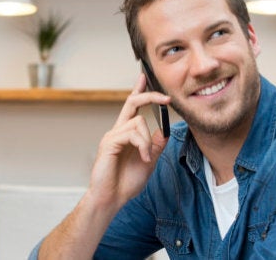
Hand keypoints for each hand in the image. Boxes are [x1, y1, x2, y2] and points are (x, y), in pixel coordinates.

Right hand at [87, 73, 170, 210]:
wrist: (112, 198)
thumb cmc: (126, 182)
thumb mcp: (149, 161)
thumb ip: (156, 145)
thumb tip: (164, 131)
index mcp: (126, 133)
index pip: (132, 106)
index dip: (138, 90)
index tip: (144, 77)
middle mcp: (117, 130)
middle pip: (132, 102)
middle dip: (150, 96)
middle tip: (167, 99)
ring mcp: (112, 135)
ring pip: (138, 123)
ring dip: (148, 141)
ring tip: (146, 158)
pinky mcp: (109, 142)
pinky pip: (131, 134)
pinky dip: (142, 146)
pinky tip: (142, 158)